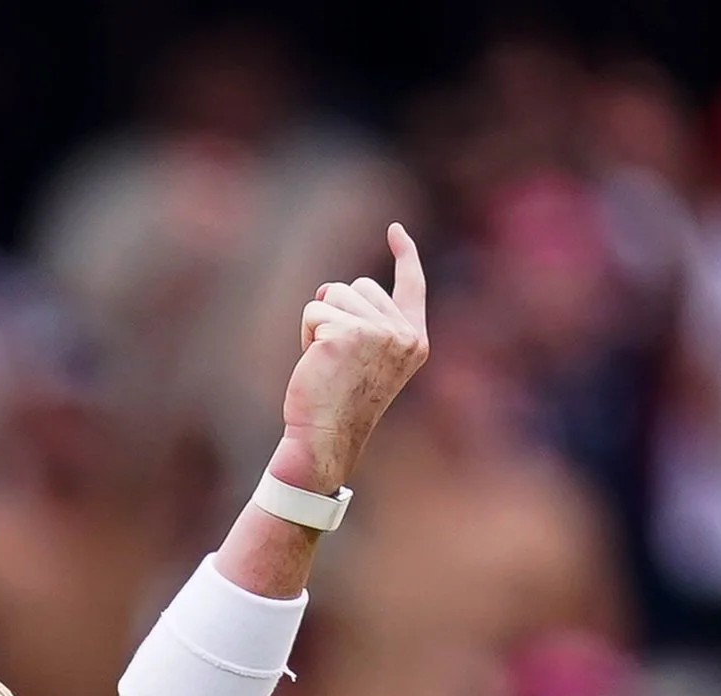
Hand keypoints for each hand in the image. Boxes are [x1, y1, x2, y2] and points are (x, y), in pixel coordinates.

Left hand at [271, 220, 427, 494]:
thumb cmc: (339, 406)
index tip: (395, 231)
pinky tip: (315, 364)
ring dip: (320, 324)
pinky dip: (306, 335)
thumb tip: (329, 290)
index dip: (405, 255)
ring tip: (326, 363)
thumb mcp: (365, 361)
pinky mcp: (347, 333)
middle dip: (338, 310)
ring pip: (335, 294)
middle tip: (338, 358)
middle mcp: (402, 334)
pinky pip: (314, 313)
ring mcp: (378, 332)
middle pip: (360, 284)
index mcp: (414, 342)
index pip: (412, 285)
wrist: (324, 439)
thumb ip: (364, 323)